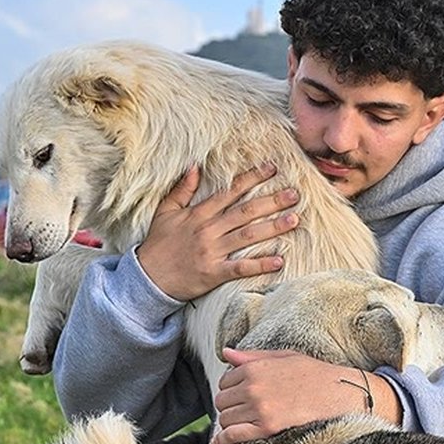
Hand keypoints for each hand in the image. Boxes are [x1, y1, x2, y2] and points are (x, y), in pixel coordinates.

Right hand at [137, 164, 300, 301]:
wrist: (147, 277)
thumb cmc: (158, 244)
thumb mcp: (166, 212)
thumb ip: (182, 189)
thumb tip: (194, 166)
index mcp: (199, 214)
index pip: (231, 192)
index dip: (252, 179)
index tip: (272, 169)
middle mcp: (209, 230)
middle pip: (245, 212)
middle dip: (271, 201)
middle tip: (295, 194)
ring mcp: (212, 252)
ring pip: (248, 236)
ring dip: (273, 228)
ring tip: (294, 220)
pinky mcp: (214, 273)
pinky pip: (241, 268)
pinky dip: (260, 264)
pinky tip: (279, 261)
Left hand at [211, 348, 401, 443]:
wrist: (339, 393)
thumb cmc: (315, 374)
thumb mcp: (284, 357)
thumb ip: (252, 356)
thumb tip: (226, 353)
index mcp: (255, 368)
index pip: (225, 381)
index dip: (232, 389)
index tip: (241, 396)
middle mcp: (253, 387)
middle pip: (222, 401)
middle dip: (230, 406)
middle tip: (243, 411)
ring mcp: (259, 408)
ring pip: (225, 419)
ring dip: (230, 423)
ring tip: (243, 424)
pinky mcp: (267, 428)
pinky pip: (233, 435)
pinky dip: (223, 440)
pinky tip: (222, 442)